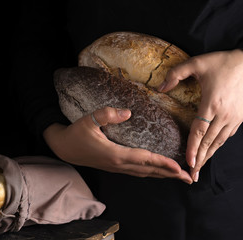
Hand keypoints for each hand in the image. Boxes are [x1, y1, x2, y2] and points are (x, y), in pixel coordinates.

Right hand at [43, 107, 192, 183]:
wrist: (63, 148)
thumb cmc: (75, 133)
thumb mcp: (88, 120)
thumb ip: (107, 114)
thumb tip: (128, 112)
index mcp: (114, 154)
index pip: (143, 159)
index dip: (162, 163)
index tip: (178, 167)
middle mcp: (118, 164)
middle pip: (148, 170)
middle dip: (169, 174)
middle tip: (188, 178)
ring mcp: (115, 167)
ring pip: (143, 173)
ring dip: (161, 175)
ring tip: (177, 176)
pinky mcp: (113, 167)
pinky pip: (136, 172)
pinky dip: (150, 172)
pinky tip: (155, 171)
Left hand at [159, 49, 242, 181]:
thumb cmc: (222, 62)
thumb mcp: (196, 63)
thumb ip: (176, 74)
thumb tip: (159, 88)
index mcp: (212, 104)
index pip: (199, 131)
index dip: (193, 148)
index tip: (188, 162)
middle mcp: (224, 115)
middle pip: (209, 142)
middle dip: (200, 159)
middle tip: (191, 175)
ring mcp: (234, 118)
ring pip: (219, 142)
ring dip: (209, 156)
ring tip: (199, 168)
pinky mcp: (240, 117)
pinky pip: (227, 136)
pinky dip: (217, 146)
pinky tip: (211, 151)